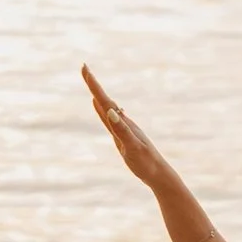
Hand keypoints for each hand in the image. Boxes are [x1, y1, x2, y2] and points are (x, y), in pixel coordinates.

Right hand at [84, 66, 165, 184]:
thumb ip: (122, 130)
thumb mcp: (133, 147)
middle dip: (93, 84)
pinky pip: (108, 118)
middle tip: (83, 68)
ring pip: (106, 106)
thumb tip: (111, 110)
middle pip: (105, 99)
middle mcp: (122, 121)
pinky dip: (101, 109)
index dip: (94, 85)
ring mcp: (122, 128)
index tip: (85, 68)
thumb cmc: (146, 162)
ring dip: (97, 93)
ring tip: (90, 81)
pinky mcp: (121, 136)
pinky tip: (99, 104)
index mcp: (123, 122)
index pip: (106, 100)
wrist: (158, 174)